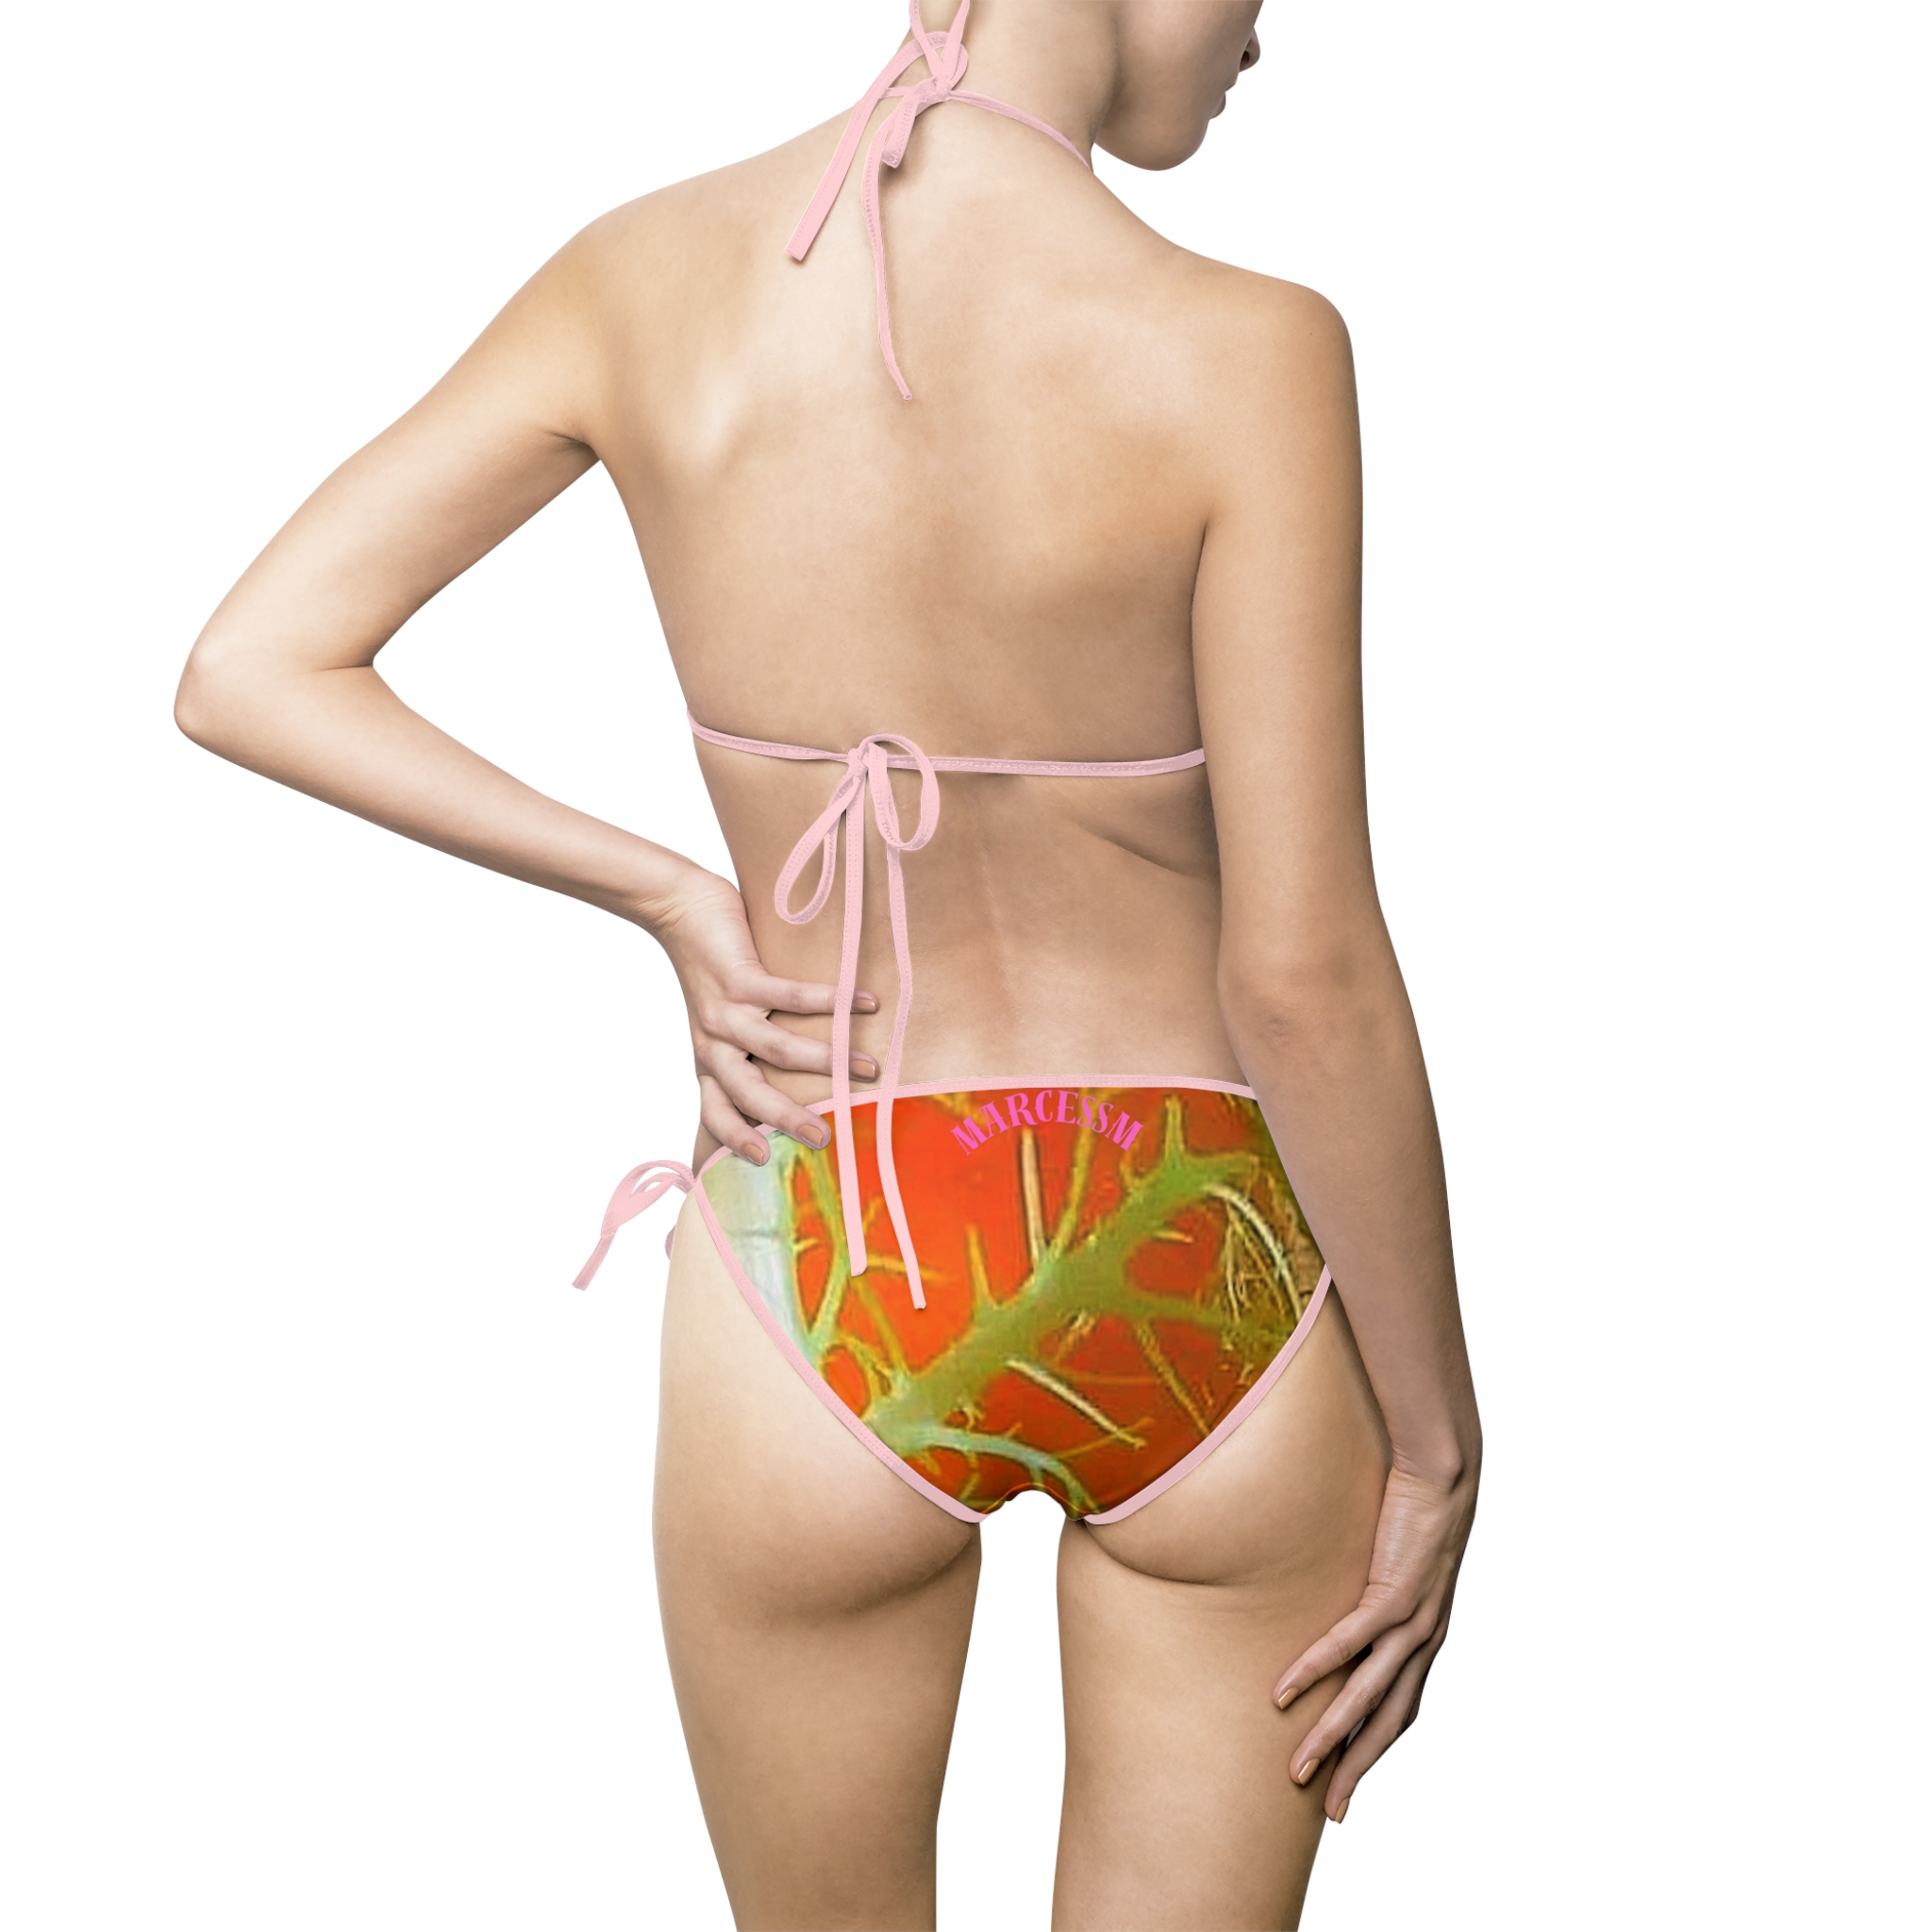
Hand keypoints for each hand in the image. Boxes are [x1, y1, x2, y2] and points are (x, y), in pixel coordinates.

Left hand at [651, 868, 876, 1163]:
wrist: (678, 909)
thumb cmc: (709, 966)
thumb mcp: (718, 1019)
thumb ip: (748, 1046)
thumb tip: (802, 1069)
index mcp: (710, 1059)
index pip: (716, 1110)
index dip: (734, 1138)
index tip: (762, 1160)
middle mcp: (714, 1042)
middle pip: (748, 1092)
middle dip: (787, 1118)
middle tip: (826, 1137)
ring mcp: (726, 1011)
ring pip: (776, 1048)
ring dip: (826, 1059)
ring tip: (868, 1068)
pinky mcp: (740, 978)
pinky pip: (789, 996)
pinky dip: (830, 1001)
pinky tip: (864, 1002)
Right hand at [1272, 1462, 1478, 1821]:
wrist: (1445, 1470)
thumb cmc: (1414, 1508)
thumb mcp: (1395, 1562)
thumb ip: (1373, 1590)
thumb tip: (1338, 1601)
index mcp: (1426, 1638)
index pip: (1400, 1711)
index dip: (1374, 1751)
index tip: (1346, 1786)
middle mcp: (1425, 1640)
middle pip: (1389, 1722)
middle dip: (1358, 1768)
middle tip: (1329, 1810)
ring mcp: (1413, 1620)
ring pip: (1368, 1695)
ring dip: (1333, 1736)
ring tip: (1299, 1767)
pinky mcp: (1395, 1592)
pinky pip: (1349, 1642)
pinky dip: (1317, 1670)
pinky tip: (1286, 1692)